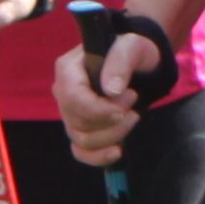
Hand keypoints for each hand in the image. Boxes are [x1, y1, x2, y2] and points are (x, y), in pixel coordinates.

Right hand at [52, 27, 161, 168]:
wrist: (141, 64)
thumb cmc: (132, 51)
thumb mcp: (132, 47)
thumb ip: (121, 62)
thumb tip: (111, 90)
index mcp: (68, 69)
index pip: (72, 98)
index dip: (98, 109)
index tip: (125, 105)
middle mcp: (63, 94)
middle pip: (77, 122)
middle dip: (111, 119)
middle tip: (134, 99)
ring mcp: (70, 114)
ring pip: (82, 139)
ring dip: (113, 134)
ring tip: (134, 115)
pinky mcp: (80, 130)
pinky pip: (81, 152)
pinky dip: (98, 157)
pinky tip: (118, 151)